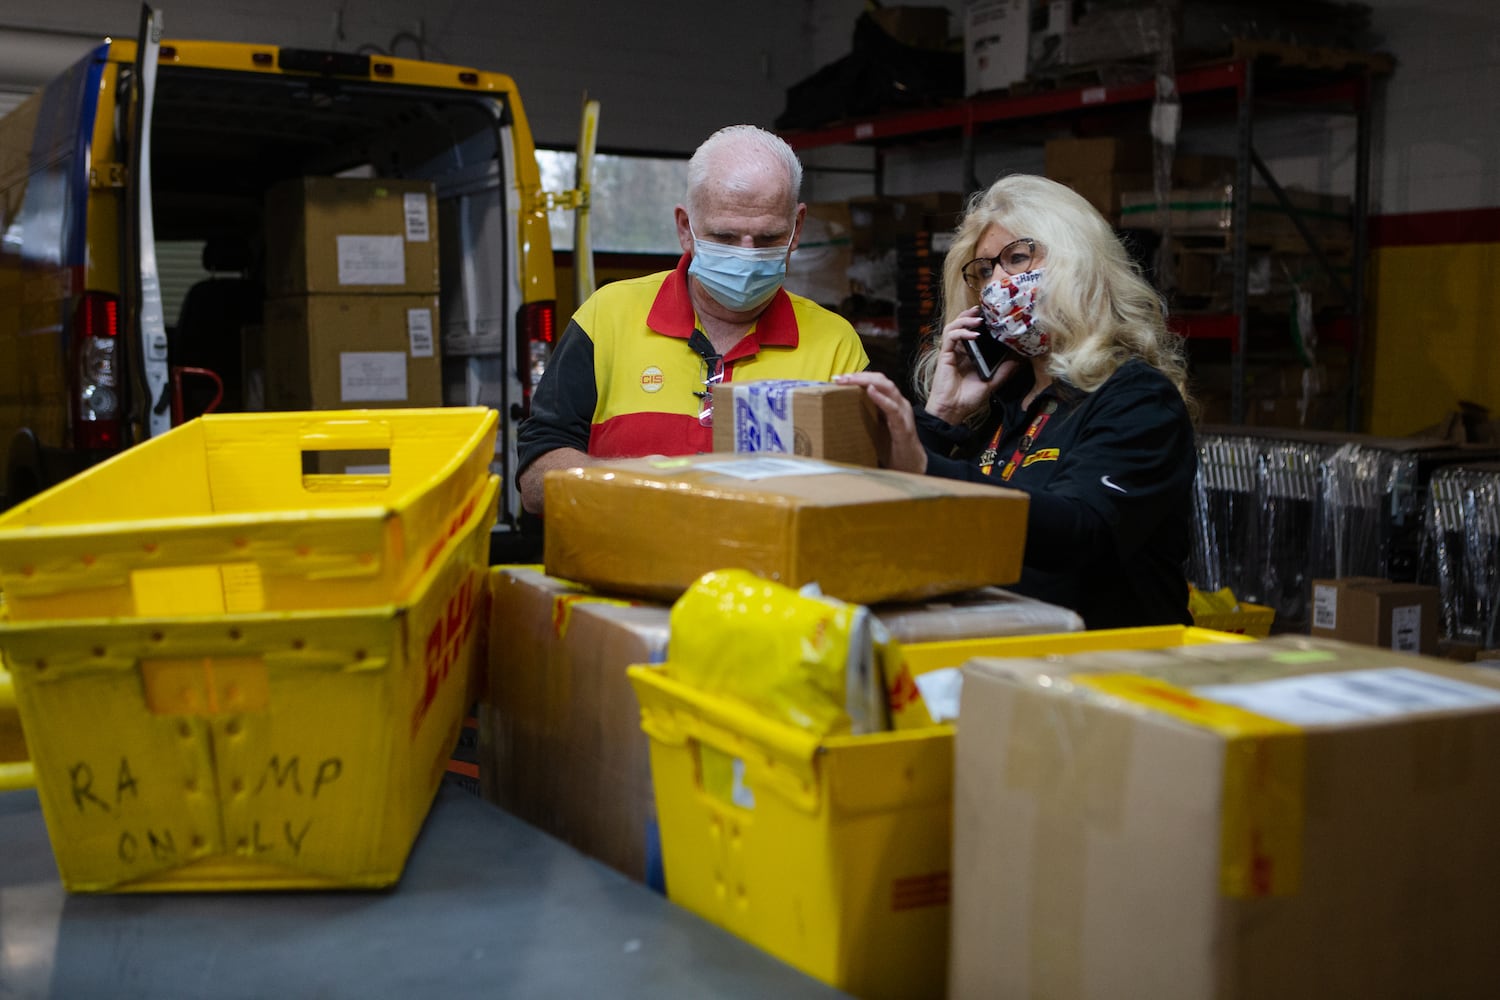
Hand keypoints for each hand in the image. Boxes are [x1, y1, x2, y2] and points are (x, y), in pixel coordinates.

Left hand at [833, 371, 926, 474]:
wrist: (910, 466)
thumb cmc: (891, 448)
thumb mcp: (874, 427)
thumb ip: (864, 416)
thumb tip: (839, 410)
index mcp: (892, 403)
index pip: (876, 381)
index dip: (859, 376)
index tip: (839, 378)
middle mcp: (899, 404)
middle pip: (881, 380)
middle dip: (860, 376)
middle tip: (841, 378)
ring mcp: (903, 413)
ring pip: (888, 388)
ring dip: (868, 382)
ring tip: (851, 380)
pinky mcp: (903, 426)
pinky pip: (893, 409)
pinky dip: (881, 399)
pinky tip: (870, 391)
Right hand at [928, 307, 1021, 422]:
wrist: (953, 411)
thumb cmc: (967, 399)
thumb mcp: (992, 383)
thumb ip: (1003, 371)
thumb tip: (1019, 360)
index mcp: (968, 356)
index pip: (972, 333)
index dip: (979, 323)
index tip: (992, 317)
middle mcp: (959, 352)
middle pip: (960, 325)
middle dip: (970, 314)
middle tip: (982, 309)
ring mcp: (951, 353)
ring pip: (953, 327)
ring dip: (965, 320)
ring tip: (978, 319)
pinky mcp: (944, 356)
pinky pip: (950, 337)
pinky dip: (961, 333)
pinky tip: (973, 335)